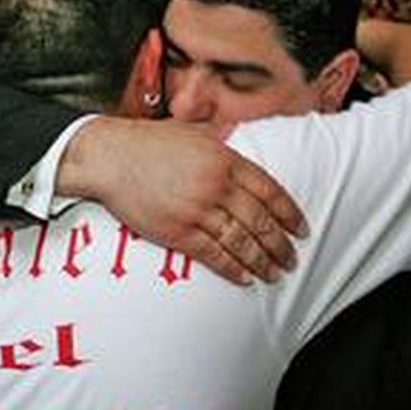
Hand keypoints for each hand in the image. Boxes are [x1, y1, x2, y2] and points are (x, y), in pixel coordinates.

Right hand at [64, 118, 306, 284]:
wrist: (109, 157)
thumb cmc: (148, 143)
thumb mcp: (194, 132)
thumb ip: (223, 144)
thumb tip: (243, 148)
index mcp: (225, 159)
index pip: (270, 191)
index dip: (290, 213)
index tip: (301, 229)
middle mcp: (216, 185)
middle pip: (260, 221)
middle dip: (280, 245)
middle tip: (291, 259)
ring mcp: (197, 210)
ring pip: (241, 242)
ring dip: (262, 261)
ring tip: (274, 274)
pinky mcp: (177, 231)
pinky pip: (213, 255)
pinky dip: (233, 268)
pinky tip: (245, 277)